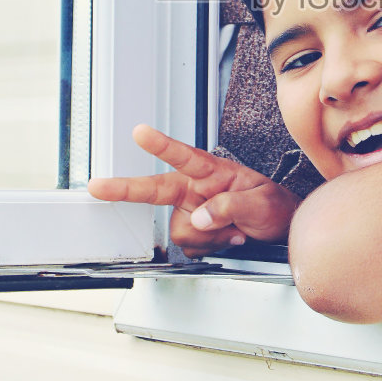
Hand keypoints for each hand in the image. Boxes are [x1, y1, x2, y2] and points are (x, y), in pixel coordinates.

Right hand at [87, 124, 299, 257]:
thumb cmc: (275, 205)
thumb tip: (200, 216)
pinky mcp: (194, 232)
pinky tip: (228, 239)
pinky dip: (210, 248)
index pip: (184, 156)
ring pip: (180, 229)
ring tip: (235, 231)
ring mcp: (193, 210)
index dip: (161, 145)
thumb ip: (231, 206)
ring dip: (209, 237)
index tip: (140, 132)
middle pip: (156, 189)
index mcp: (213, 171)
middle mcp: (197, 189)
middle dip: (125, 189)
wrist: (282, 226)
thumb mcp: (262, 203)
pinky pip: (189, 247)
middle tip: (99, 187)